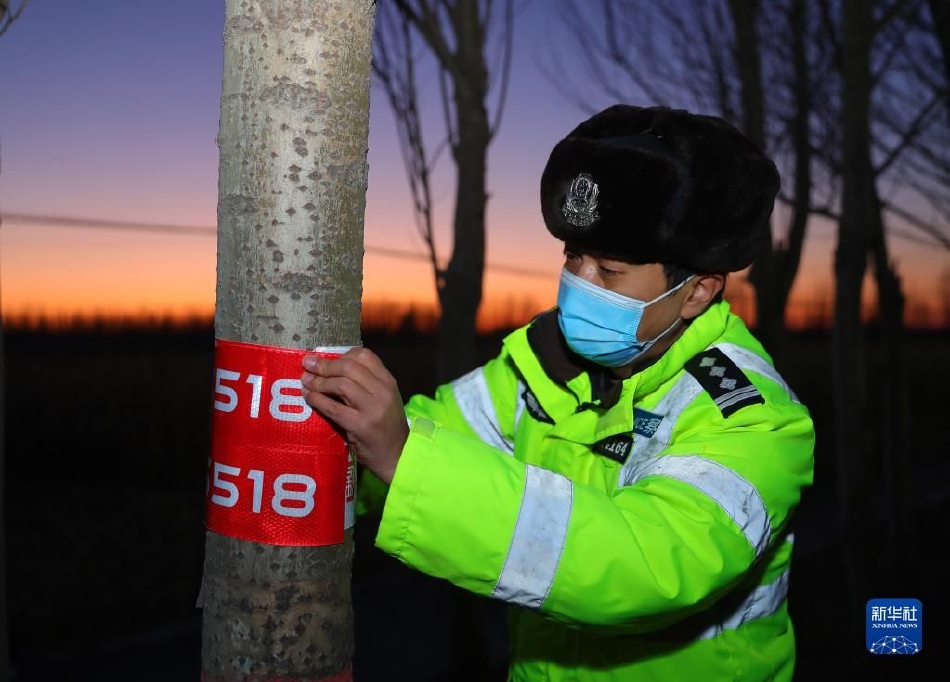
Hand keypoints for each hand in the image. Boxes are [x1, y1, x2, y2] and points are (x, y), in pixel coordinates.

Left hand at [301, 348, 408, 484]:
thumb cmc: (386, 427)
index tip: (326, 360)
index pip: (364, 355)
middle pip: (349, 367)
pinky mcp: (360, 426)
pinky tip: (309, 398)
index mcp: (388, 381)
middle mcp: (383, 391)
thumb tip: (331, 369)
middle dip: (324, 365)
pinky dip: (317, 400)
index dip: (341, 354)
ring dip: (319, 382)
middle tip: (308, 366)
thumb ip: (364, 384)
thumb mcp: (383, 399)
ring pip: (341, 384)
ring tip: (306, 382)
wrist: (398, 456)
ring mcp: (373, 408)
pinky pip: (333, 408)